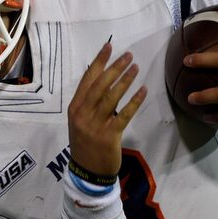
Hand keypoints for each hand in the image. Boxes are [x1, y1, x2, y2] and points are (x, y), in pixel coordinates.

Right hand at [68, 42, 146, 174]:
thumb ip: (89, 104)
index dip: (98, 62)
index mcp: (74, 108)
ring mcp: (95, 125)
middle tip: (128, 55)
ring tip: (136, 68)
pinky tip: (143, 90)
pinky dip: (134, 101)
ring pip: (111, 97)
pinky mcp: (109, 135)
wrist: (87, 172)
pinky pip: (124, 114)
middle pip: (99, 85)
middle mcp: (82, 114)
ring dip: (125, 80)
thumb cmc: (85, 144)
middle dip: (114, 68)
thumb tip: (105, 82)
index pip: (87, 80)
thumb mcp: (80, 121)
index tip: (108, 47)